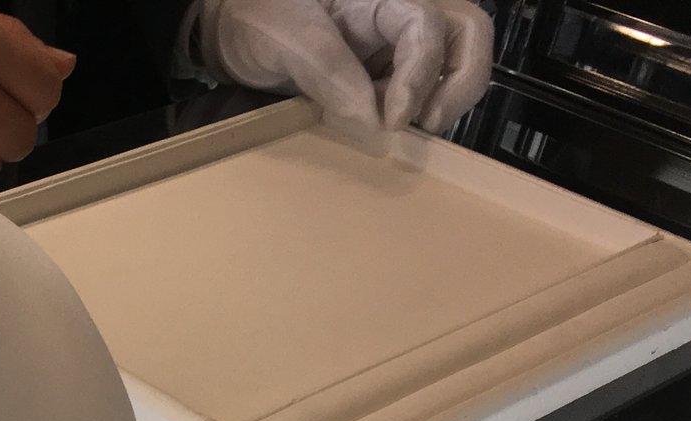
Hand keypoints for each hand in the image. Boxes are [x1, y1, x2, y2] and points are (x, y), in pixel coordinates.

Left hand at [199, 0, 493, 133]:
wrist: (225, 30)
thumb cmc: (252, 17)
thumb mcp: (285, 38)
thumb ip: (330, 73)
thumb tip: (376, 124)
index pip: (427, 25)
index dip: (421, 74)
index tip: (393, 120)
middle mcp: (398, 15)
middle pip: (466, 35)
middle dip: (461, 82)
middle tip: (427, 126)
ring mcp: (393, 45)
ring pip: (452, 64)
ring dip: (442, 101)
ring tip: (407, 134)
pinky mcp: (381, 74)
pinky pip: (417, 91)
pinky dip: (415, 114)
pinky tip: (389, 135)